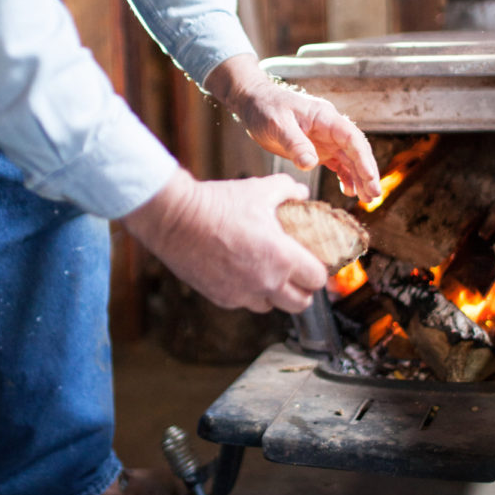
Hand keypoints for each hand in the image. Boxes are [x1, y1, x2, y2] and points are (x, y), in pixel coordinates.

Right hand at [122, 169, 328, 313]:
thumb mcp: (260, 189)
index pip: (317, 280)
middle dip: (302, 290)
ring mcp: (242, 294)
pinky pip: (244, 303)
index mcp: (282, 258)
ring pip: (271, 306)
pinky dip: (248, 292)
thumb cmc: (219, 203)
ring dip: (274, 294)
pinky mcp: (221, 298)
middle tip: (297, 274)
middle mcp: (266, 282)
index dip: (318, 271)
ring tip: (268, 274)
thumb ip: (288, 190)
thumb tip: (301, 192)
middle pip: (300, 304)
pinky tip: (242, 273)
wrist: (176, 218)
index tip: (313, 262)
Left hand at [205, 55, 381, 202]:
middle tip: (374, 196)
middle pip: (356, 152)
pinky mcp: (316, 150)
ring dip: (359, 178)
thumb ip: (295, 143)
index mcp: (325, 118)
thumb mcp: (278, 124)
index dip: (363, 159)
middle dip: (367, 173)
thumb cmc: (265, 107)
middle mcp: (330, 128)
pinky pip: (336, 164)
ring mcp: (325, 140)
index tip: (370, 178)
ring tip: (366, 199)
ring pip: (349, 160)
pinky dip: (344, 177)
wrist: (253, 103)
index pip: (352, 139)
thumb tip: (310, 163)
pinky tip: (349, 191)